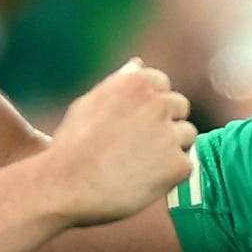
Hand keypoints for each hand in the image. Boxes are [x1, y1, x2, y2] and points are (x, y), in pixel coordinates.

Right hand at [36, 59, 198, 227]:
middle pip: (180, 107)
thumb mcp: (88, 104)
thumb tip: (138, 64)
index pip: (163, 85)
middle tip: (135, 148)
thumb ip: (118, 83)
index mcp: (137, 82)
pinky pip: (185, 165)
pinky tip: (142, 180)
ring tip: (138, 165)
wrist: (64, 186)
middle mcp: (157, 103)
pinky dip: (169, 175)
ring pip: (187, 136)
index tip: (130, 126)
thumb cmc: (71, 147)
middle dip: (164, 124)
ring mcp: (169, 134)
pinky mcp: (176, 164)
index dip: (148, 107)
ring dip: (170, 149)